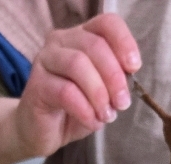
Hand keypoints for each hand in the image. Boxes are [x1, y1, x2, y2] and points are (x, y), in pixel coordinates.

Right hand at [11, 14, 140, 161]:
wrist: (42, 132)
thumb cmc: (74, 109)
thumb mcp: (102, 92)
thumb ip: (114, 80)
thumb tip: (127, 80)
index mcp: (81, 36)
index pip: (106, 24)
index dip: (124, 42)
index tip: (134, 67)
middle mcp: (60, 41)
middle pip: (94, 45)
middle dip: (114, 77)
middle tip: (122, 103)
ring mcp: (45, 60)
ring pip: (78, 64)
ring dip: (99, 93)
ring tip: (106, 115)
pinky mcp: (36, 85)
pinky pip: (65, 91)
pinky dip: (84, 109)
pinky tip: (91, 121)